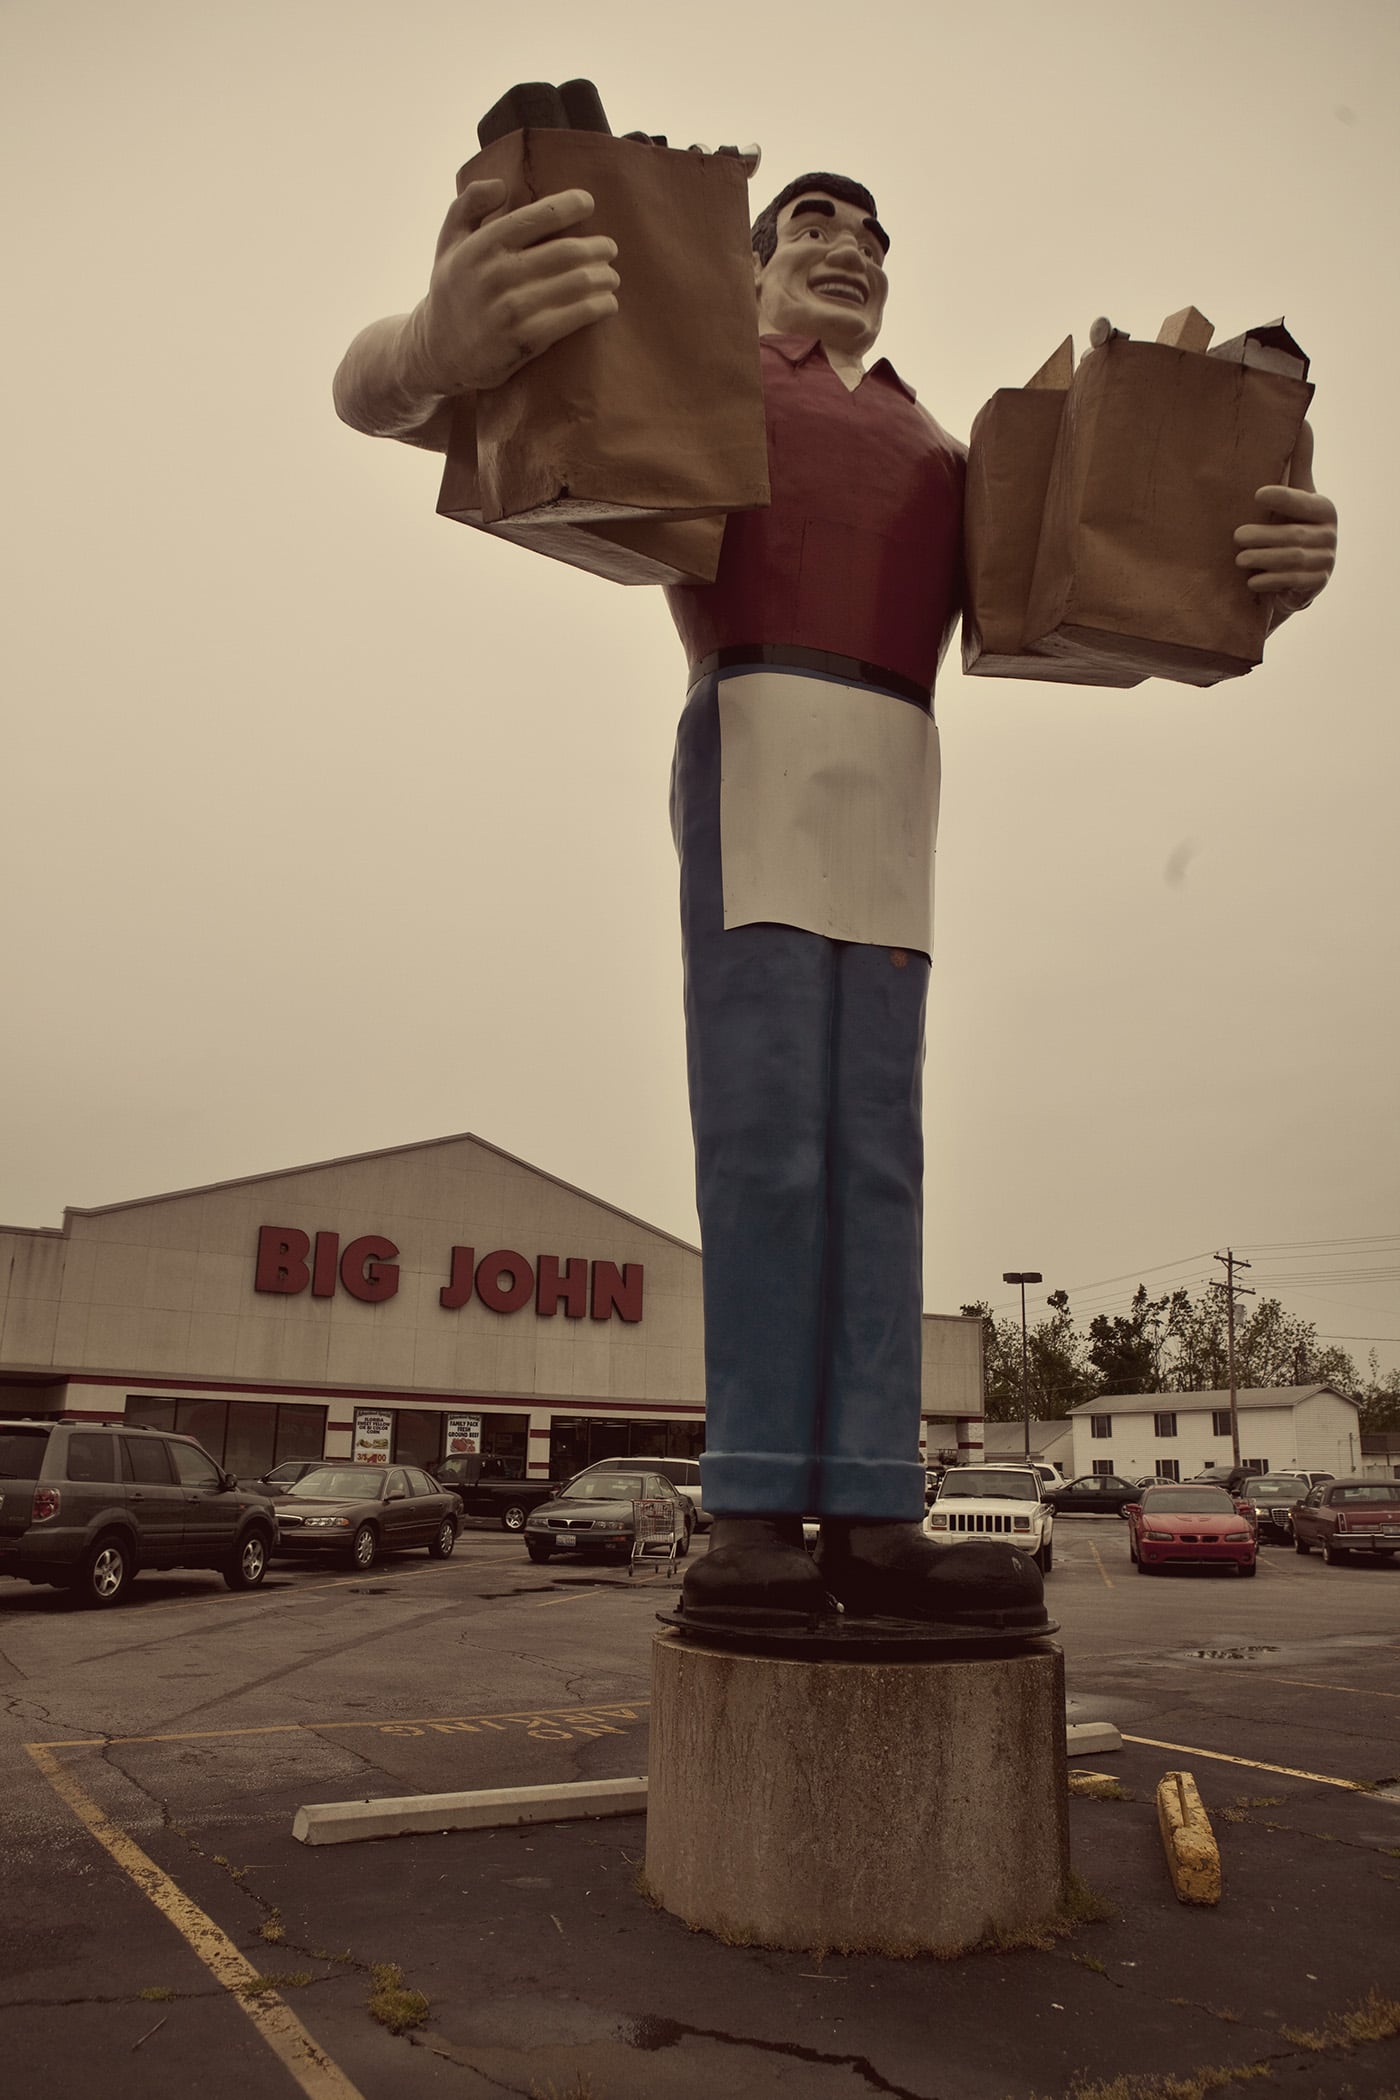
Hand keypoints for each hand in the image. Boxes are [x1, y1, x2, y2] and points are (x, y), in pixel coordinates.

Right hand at [403, 178, 620, 396]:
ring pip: (577, 284)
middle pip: (567, 252)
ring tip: (611, 276)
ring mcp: (512, 309)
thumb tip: (500, 185)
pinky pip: (574, 317)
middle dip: (597, 248)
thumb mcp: (448, 241)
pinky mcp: (524, 340)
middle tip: (609, 249)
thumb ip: (467, 204)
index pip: (539, 216)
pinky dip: (599, 307)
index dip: (571, 205)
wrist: (437, 352)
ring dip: (604, 278)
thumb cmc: (452, 290)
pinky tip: (608, 303)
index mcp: (483, 244)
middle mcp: (498, 274)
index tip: (589, 204)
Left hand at [1233, 421, 1336, 611]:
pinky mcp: (1317, 585)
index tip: (1257, 494)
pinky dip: (1270, 581)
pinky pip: (1292, 582)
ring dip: (1263, 558)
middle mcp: (1329, 534)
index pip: (1303, 502)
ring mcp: (1325, 561)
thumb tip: (1303, 420)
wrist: (1294, 576)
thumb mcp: (1295, 496)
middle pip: (1293, 535)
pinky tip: (1251, 582)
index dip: (1283, 497)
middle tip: (1236, 535)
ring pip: (1291, 559)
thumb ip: (1298, 463)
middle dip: (1264, 535)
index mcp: (1323, 509)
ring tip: (1239, 558)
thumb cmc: (1289, 526)